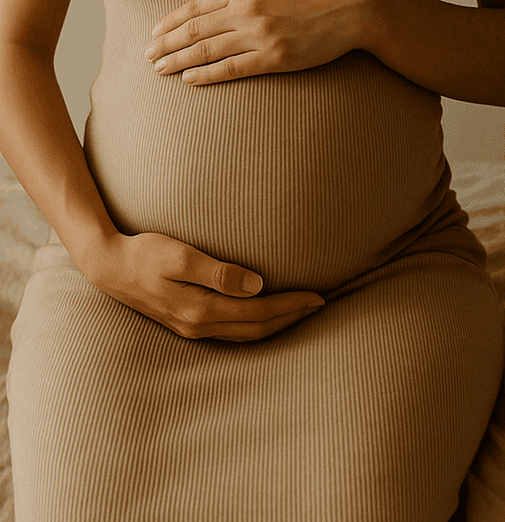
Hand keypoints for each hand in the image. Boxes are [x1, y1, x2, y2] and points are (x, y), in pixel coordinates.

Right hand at [85, 232, 324, 342]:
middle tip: (319, 305)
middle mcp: (200, 325)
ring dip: (277, 325)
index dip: (290, 305)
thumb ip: (218, 272)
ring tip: (300, 313)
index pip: (259, 311)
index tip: (317, 296)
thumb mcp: (180, 257)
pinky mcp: (188, 323)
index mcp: (202, 310)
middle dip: (291, 317)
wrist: (110, 267)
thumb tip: (257, 285)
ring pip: (246, 334)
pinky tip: (263, 318)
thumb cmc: (145, 254)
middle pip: (257, 329)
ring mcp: (193, 328)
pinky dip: (256, 327)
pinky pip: (233, 332)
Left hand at [144, 0, 374, 84]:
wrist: (351, 7)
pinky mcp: (274, 58)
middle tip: (147, 56)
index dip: (171, 22)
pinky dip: (207, 75)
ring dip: (179, 61)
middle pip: (195, 30)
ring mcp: (259, 35)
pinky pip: (232, 69)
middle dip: (166, 44)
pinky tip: (189, 80)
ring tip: (159, 70)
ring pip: (207, 50)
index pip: (196, 6)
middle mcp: (245, 9)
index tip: (154, 34)